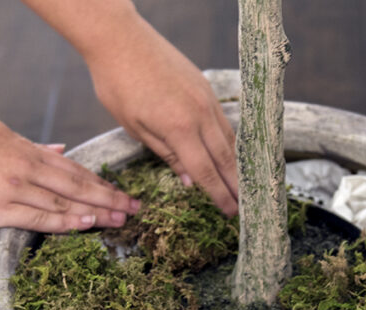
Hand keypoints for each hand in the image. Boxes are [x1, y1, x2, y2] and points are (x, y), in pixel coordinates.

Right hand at [0, 114, 140, 231]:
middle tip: (136, 209)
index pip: (73, 169)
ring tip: (121, 220)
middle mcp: (25, 169)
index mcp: (26, 150)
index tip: (122, 192)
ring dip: (95, 211)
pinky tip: (86, 223)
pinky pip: (38, 217)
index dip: (100, 182)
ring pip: (63, 201)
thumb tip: (62, 150)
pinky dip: (65, 220)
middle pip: (76, 185)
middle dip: (109, 197)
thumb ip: (32, 145)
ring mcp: (13, 190)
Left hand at [86, 19, 238, 216]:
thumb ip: (167, 155)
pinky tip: (231, 155)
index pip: (205, 171)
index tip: (229, 213)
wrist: (121, 40)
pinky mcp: (205, 87)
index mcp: (179, 128)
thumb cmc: (119, 85)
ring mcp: (206, 99)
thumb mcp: (136, 128)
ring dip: (237, 165)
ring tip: (244, 186)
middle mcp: (200, 114)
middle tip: (246, 208)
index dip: (219, 195)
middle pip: (225, 158)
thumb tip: (191, 182)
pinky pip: (224, 121)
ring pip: (229, 139)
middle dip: (236, 186)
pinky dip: (230, 142)